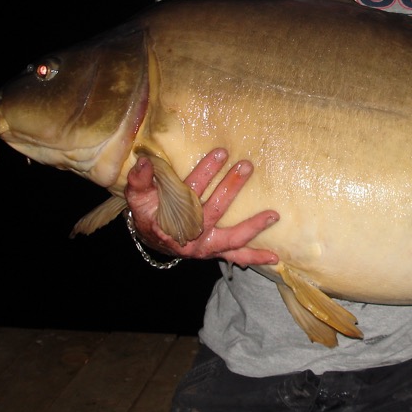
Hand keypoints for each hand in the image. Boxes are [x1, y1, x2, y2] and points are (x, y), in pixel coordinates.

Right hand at [125, 148, 279, 266]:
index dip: (204, 172)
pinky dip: (254, 258)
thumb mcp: (137, 197)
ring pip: (231, 237)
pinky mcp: (215, 251)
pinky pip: (236, 257)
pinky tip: (274, 257)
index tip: (220, 153)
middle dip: (230, 188)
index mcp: (170, 221)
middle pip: (214, 211)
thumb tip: (145, 161)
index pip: (189, 192)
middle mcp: (191, 237)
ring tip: (273, 215)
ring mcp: (205, 247)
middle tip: (245, 166)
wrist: (153, 237)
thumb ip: (140, 179)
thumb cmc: (147, 212)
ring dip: (253, 226)